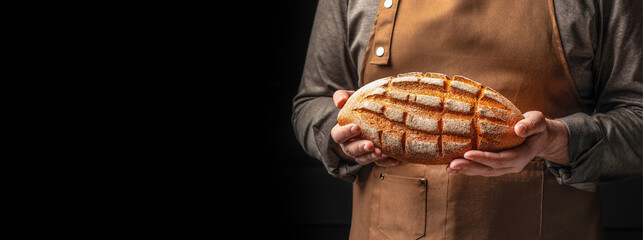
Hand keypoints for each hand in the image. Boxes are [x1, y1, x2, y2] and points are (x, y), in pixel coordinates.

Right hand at [331, 90, 399, 166]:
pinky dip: (386, 162)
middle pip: (351, 150)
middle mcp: (349, 145)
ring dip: (371, 157)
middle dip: (360, 148)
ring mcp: (361, 153)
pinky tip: (394, 159)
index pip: (338, 135)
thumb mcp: (349, 99)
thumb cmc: (358, 106)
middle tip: (370, 145)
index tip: (357, 127)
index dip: (346, 132)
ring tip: (380, 153)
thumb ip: (342, 96)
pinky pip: (378, 163)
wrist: (370, 115)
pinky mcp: (374, 157)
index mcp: (341, 132)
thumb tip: (339, 102)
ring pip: (363, 159)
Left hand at [446, 111, 569, 175]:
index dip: (484, 158)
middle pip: (489, 169)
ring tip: (449, 168)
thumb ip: (531, 124)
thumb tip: (518, 129)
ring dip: (465, 171)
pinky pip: (481, 169)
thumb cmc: (536, 126)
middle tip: (452, 165)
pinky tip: (452, 167)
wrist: (538, 136)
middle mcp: (512, 166)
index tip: (468, 154)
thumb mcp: (537, 121)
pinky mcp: (496, 166)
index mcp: (521, 156)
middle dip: (469, 167)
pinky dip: (467, 169)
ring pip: (483, 172)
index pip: (501, 160)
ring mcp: (504, 168)